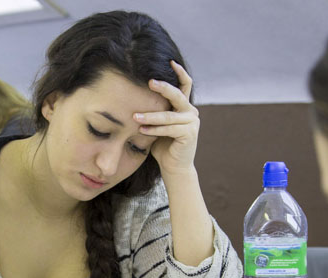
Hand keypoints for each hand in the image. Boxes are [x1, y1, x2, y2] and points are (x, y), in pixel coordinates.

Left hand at [135, 60, 199, 177]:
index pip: (185, 85)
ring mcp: (192, 122)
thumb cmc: (162, 145)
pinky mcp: (190, 134)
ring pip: (169, 115)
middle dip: (163, 88)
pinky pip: (170, 129)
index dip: (179, 72)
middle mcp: (191, 112)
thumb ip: (154, 110)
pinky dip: (155, 130)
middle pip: (177, 95)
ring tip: (135, 117)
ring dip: (150, 116)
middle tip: (149, 82)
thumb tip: (134, 94)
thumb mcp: (157, 124)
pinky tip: (142, 130)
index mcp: (184, 106)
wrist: (173, 167)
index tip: (170, 60)